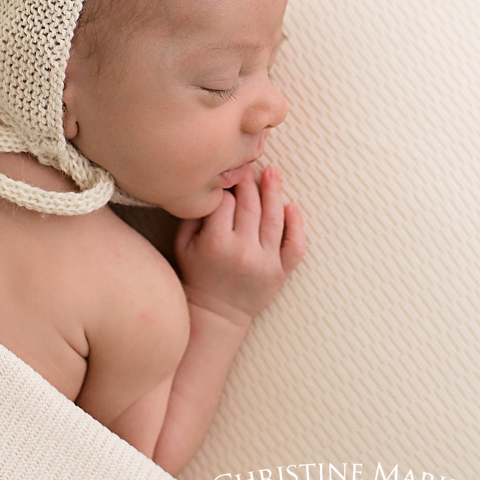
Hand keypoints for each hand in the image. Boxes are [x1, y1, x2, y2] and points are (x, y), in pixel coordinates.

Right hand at [175, 165, 306, 326]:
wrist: (215, 314)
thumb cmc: (195, 275)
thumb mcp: (182, 246)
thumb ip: (194, 217)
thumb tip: (211, 189)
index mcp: (215, 244)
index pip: (225, 203)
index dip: (225, 187)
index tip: (226, 175)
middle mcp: (243, 251)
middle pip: (251, 206)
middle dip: (249, 183)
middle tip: (249, 166)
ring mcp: (265, 262)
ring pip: (274, 219)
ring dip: (274, 192)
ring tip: (273, 173)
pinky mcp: (280, 272)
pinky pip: (295, 245)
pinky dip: (297, 225)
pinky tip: (292, 207)